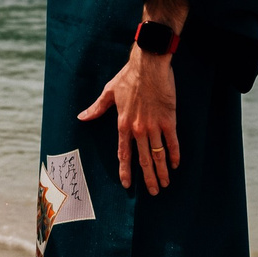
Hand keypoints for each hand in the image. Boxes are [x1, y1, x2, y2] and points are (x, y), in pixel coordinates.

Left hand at [77, 43, 179, 194]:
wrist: (148, 65)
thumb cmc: (128, 76)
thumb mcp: (109, 92)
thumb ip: (97, 108)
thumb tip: (81, 117)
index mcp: (122, 124)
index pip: (123, 153)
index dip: (125, 170)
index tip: (127, 184)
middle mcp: (138, 128)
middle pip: (143, 159)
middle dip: (148, 178)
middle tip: (153, 192)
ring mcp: (154, 125)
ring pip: (158, 154)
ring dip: (162, 171)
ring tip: (164, 184)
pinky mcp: (168, 119)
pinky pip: (172, 141)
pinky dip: (174, 154)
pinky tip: (175, 165)